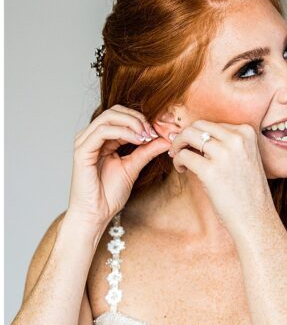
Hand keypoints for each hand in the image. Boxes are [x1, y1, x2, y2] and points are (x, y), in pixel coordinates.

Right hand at [68, 106, 169, 230]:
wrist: (97, 214)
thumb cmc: (109, 194)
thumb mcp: (134, 166)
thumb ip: (147, 150)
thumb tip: (166, 138)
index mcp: (102, 139)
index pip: (122, 115)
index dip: (144, 118)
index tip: (163, 127)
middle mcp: (91, 137)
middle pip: (115, 111)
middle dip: (139, 117)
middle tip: (155, 130)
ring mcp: (84, 143)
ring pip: (109, 117)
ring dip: (133, 123)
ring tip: (148, 136)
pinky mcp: (81, 152)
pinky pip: (102, 132)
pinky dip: (124, 132)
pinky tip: (138, 140)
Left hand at [167, 121, 276, 239]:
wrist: (256, 217)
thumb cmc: (248, 191)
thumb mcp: (246, 157)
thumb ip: (227, 143)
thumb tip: (195, 134)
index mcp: (247, 132)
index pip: (213, 123)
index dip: (200, 134)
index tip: (194, 146)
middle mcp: (237, 138)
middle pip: (198, 125)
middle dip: (185, 136)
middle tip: (179, 149)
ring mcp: (224, 153)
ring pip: (188, 135)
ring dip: (178, 145)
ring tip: (179, 159)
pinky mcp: (210, 171)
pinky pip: (183, 155)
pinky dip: (177, 161)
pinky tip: (182, 170)